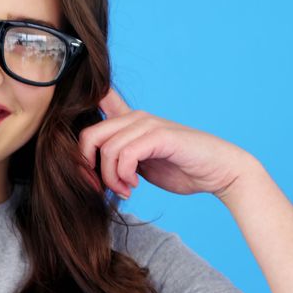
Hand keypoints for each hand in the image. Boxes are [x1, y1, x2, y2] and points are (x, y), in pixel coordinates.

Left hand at [78, 87, 260, 199]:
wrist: (218, 172)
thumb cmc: (179, 168)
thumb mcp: (139, 163)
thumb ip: (117, 158)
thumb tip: (86, 169)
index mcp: (128, 121)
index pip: (97, 101)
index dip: (75, 115)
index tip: (74, 153)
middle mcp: (135, 117)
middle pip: (88, 136)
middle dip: (87, 168)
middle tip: (100, 188)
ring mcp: (148, 124)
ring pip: (106, 149)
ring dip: (110, 178)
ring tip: (125, 190)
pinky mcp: (159, 136)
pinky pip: (125, 155)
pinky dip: (123, 176)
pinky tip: (134, 186)